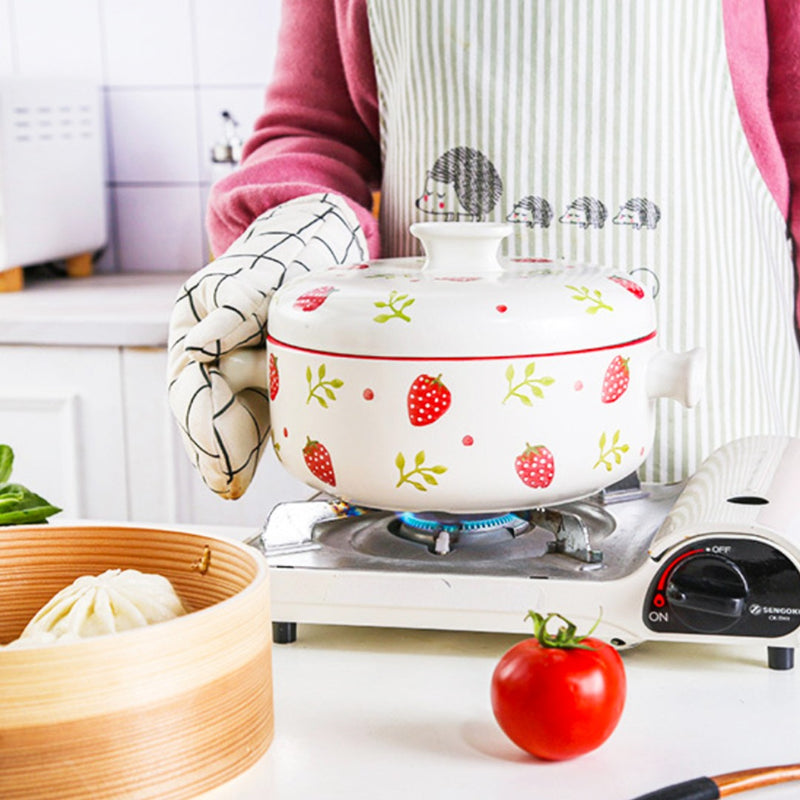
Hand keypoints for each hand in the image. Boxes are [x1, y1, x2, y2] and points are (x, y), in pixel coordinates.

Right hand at [167, 193, 367, 497]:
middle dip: (212, 445)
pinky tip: (239, 477)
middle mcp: (205, 354)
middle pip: (201, 406)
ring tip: (228, 486)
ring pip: (222, 418)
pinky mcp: (261, 385)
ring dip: (225, 455)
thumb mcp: (255, 277)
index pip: (191, 378)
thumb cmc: (281, 260)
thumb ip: (234, 310)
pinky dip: (245, 448)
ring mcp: (231, 372)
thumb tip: (198, 351)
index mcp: (194, 326)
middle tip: (223, 481)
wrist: (309, 252)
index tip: (214, 447)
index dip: (202, 417)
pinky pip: (250, 419)